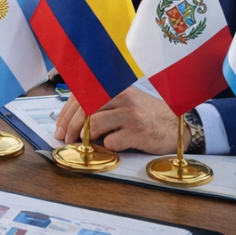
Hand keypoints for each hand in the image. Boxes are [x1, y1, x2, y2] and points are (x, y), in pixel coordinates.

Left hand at [53, 85, 180, 153]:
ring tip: (84, 142)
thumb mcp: (123, 101)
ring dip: (85, 137)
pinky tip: (109, 146)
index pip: (81, 96)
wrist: (175, 124)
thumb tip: (71, 118)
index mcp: (114, 88)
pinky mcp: (138, 132)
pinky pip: (112, 141)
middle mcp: (122, 98)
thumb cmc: (145, 114)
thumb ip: (101, 104)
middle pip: (84, 110)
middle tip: (65, 138)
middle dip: (70, 127)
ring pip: (95, 124)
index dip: (66, 113)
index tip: (60, 126)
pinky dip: (106, 146)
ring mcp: (131, 115)